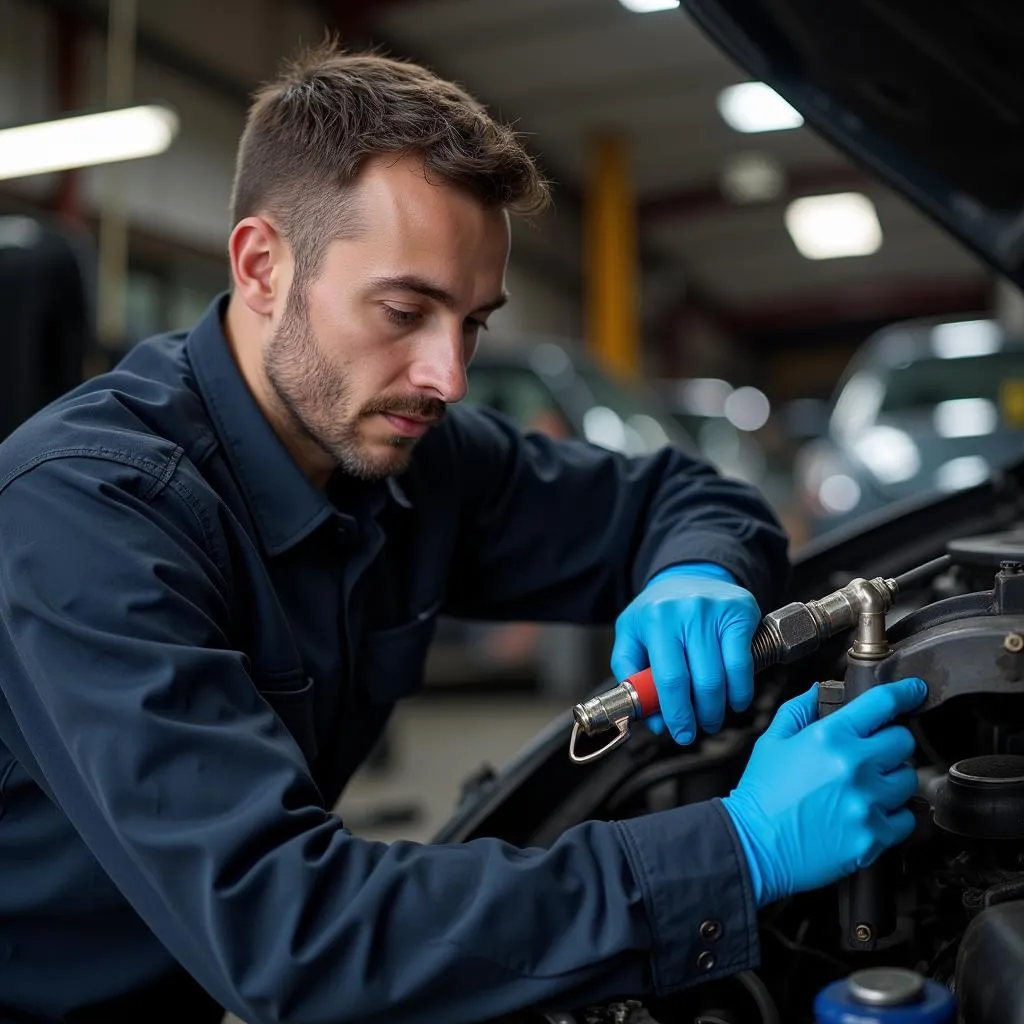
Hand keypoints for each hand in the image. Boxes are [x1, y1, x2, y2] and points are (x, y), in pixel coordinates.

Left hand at [611, 563, 760, 743]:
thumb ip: (631, 675)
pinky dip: (741, 689)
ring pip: (725, 676)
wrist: (689, 574)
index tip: (681, 733)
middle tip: (700, 728)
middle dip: (702, 715)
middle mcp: (687, 611)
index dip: (678, 714)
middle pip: (702, 681)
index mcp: (655, 618)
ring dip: (722, 707)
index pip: (670, 678)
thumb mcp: (630, 635)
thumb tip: (655, 721)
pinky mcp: (741, 611)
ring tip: (714, 716)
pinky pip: (745, 662)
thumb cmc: (658, 612)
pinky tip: (735, 699)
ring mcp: (717, 610)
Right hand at [722, 678, 926, 907]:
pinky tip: (867, 814)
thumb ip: (798, 710)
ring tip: (866, 788)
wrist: (754, 845)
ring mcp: (867, 803)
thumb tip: (818, 692)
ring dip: (892, 779)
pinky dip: (892, 815)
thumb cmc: (762, 793)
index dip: (905, 692)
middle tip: (871, 754)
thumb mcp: (772, 741)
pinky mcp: (874, 836)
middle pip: (904, 741)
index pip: (883, 703)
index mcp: (830, 737)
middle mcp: (854, 766)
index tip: (914, 691)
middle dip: (890, 743)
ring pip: (908, 779)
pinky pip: (906, 818)